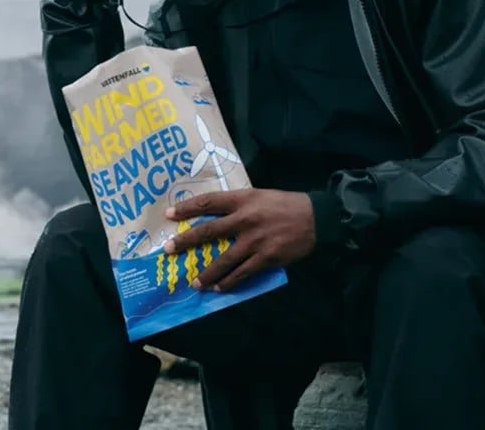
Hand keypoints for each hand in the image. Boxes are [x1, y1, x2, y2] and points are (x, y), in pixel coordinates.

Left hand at [164, 189, 315, 291]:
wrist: (316, 218)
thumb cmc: (286, 205)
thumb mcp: (260, 195)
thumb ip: (240, 204)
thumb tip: (216, 214)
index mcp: (243, 199)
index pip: (209, 202)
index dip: (187, 208)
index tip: (169, 215)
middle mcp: (245, 219)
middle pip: (208, 231)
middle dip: (186, 242)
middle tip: (169, 250)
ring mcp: (255, 240)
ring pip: (223, 260)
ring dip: (207, 273)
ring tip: (195, 283)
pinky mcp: (266, 257)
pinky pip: (242, 273)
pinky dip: (229, 282)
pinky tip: (220, 288)